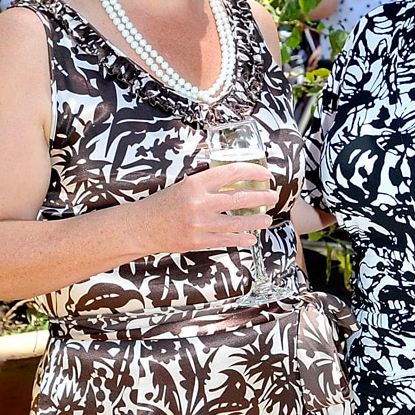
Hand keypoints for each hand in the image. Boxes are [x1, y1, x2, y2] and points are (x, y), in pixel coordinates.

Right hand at [132, 162, 276, 254]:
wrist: (141, 226)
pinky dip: (242, 239)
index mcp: (195, 184)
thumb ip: (208, 184)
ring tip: (267, 218)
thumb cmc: (163, 204)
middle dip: (261, 197)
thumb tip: (236, 181)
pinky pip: (226, 240)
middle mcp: (199, 203)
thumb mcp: (185, 186)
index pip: (231, 172)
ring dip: (256, 221)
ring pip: (237, 222)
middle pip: (240, 198)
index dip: (252, 172)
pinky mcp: (197, 242)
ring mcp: (199, 224)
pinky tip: (252, 238)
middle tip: (273, 196)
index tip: (265, 174)